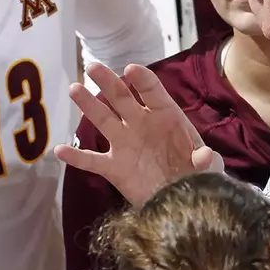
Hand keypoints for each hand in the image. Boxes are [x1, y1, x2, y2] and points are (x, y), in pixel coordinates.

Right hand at [53, 62, 223, 204]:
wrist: (184, 203)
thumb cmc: (199, 179)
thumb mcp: (210, 170)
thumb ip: (207, 162)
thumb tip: (205, 156)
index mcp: (167, 117)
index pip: (152, 92)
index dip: (142, 80)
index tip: (131, 70)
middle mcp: (142, 125)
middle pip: (122, 98)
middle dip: (108, 82)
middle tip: (93, 67)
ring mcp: (125, 145)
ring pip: (103, 120)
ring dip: (88, 105)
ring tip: (74, 89)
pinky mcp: (115, 168)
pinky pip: (92, 160)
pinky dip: (76, 157)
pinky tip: (60, 150)